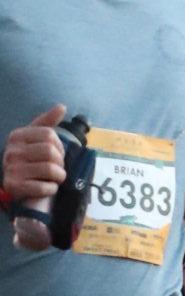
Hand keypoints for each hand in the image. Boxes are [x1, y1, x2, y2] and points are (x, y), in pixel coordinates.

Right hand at [5, 102, 67, 248]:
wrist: (16, 186)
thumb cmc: (30, 160)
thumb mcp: (36, 139)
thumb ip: (47, 123)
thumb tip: (62, 106)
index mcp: (17, 136)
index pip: (50, 135)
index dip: (60, 146)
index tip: (57, 154)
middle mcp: (11, 151)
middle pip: (50, 152)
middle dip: (60, 163)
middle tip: (57, 168)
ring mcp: (12, 169)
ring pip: (50, 169)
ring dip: (59, 177)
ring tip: (55, 178)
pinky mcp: (15, 187)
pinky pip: (44, 187)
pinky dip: (51, 189)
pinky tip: (47, 188)